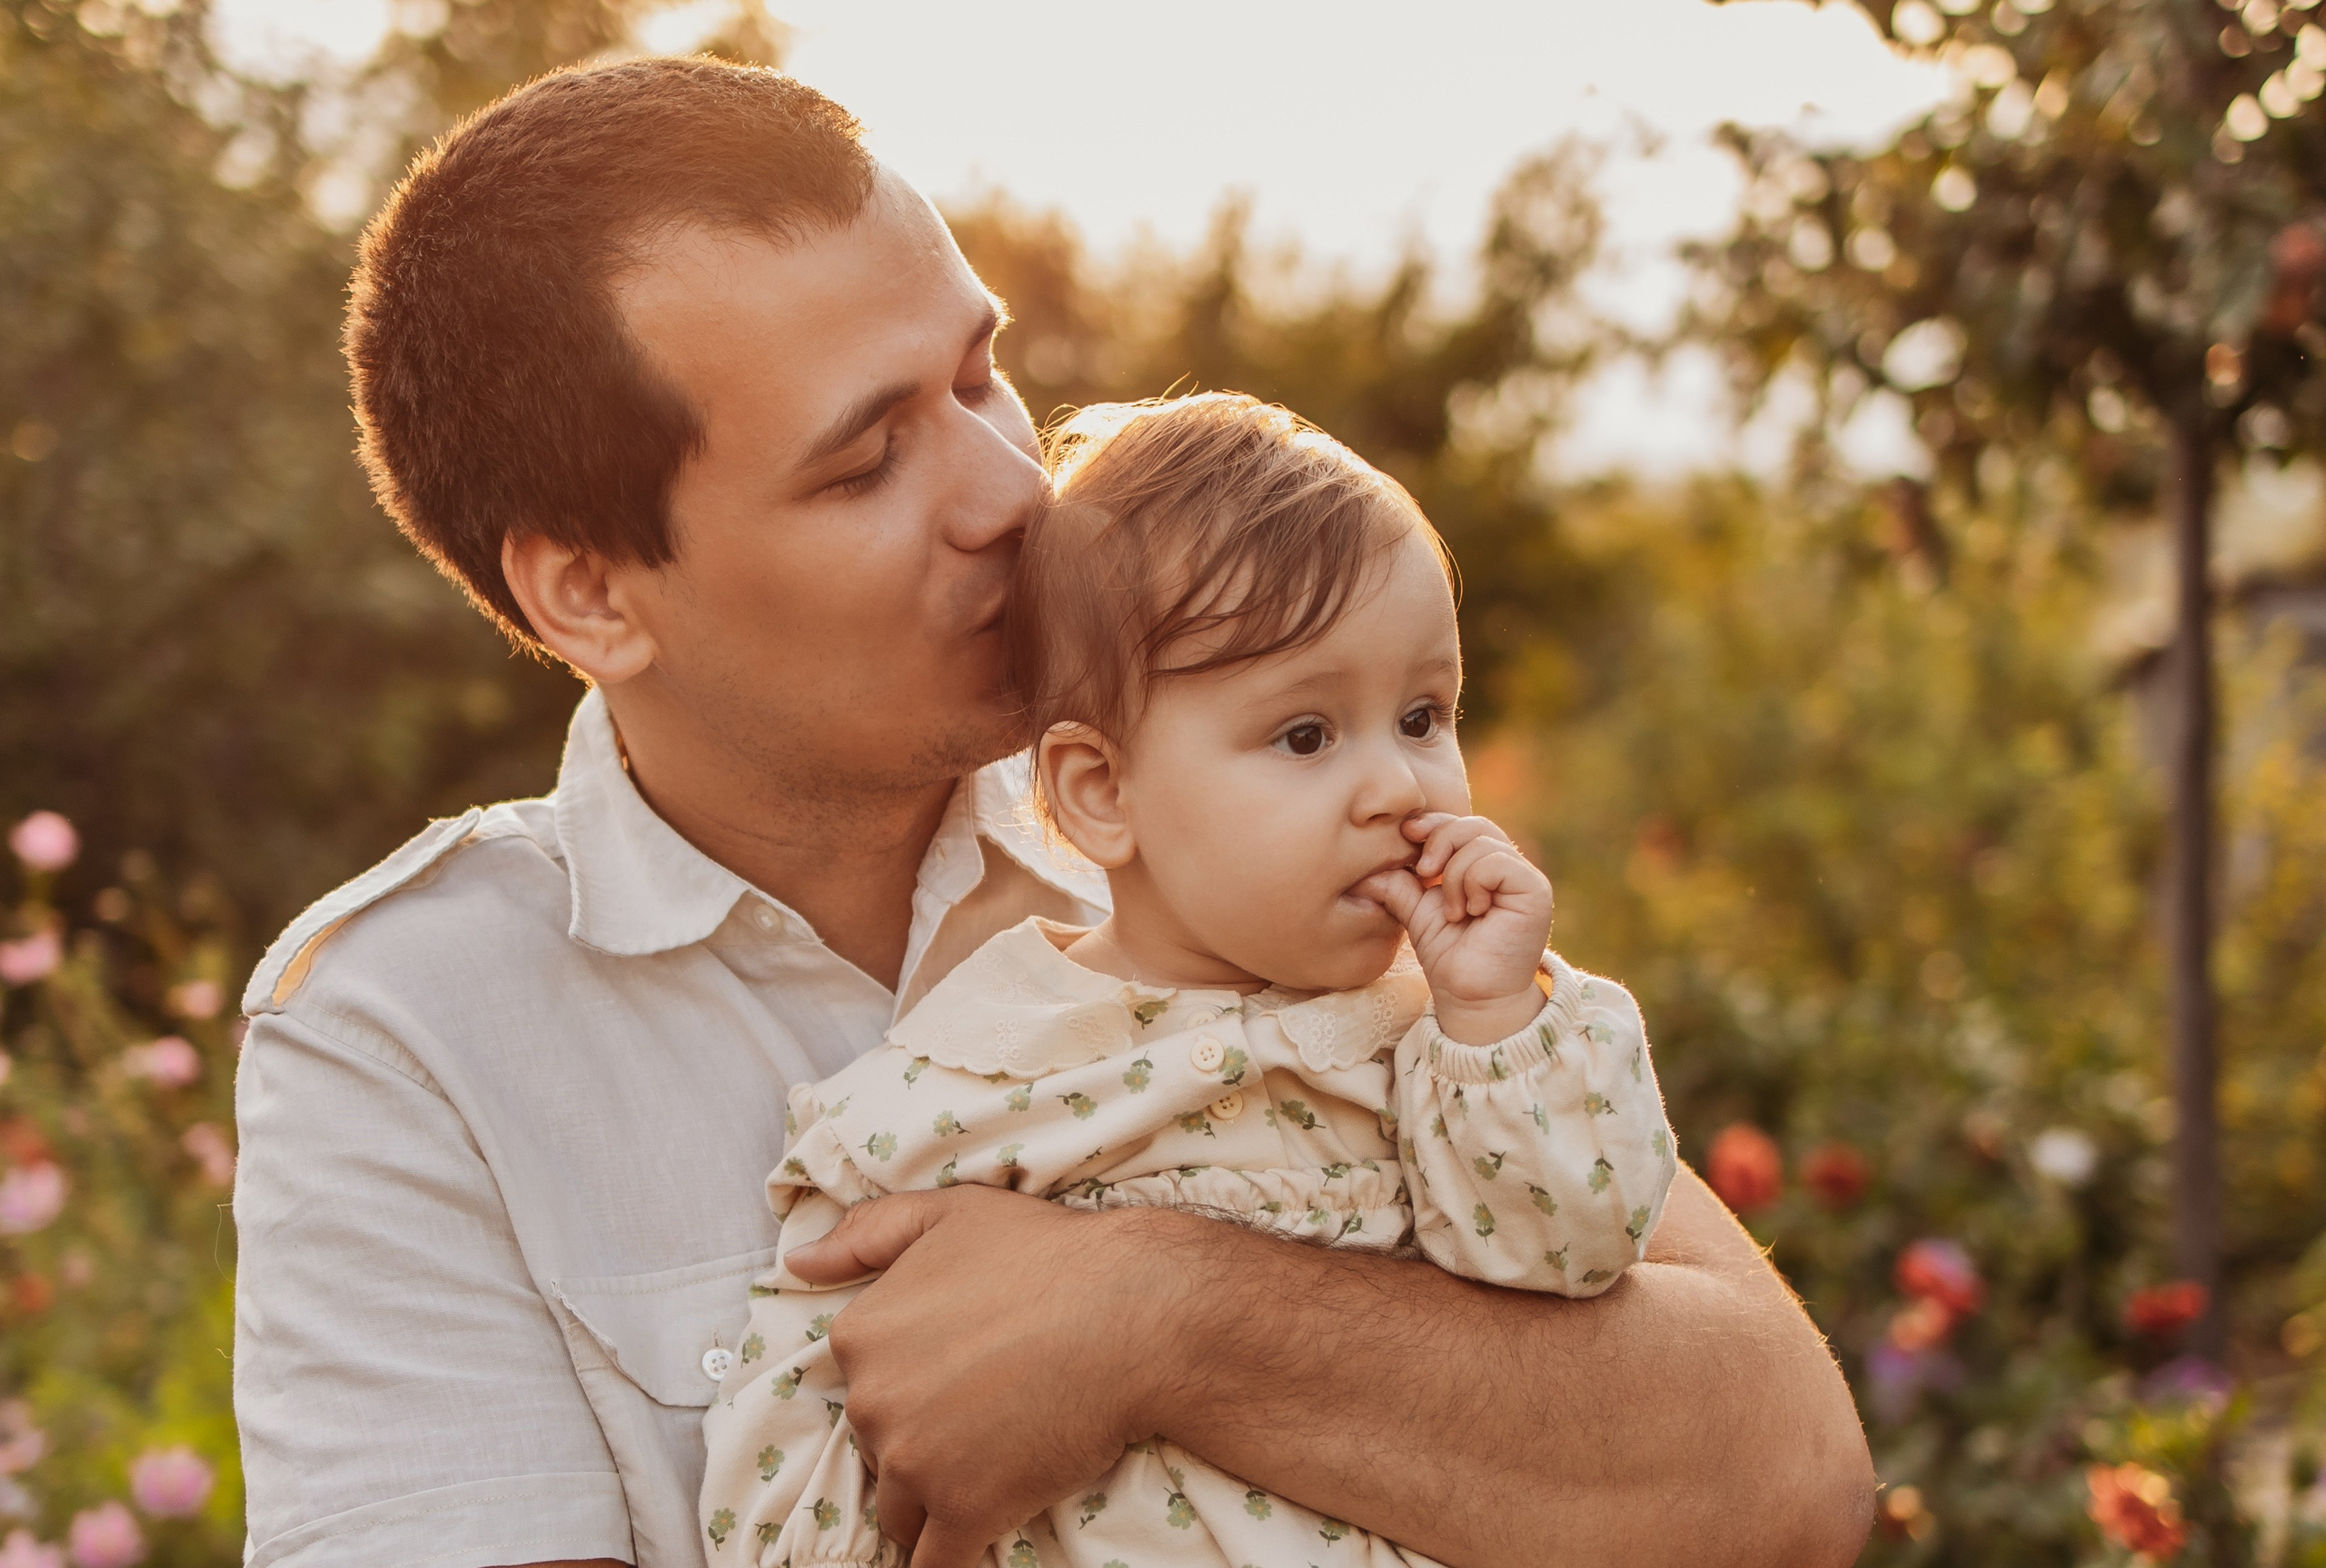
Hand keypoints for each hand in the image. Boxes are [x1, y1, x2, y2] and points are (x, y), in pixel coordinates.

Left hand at [783, 1186, 1195, 1567]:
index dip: (910, 1381)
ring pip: (901, 1505)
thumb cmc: (1048, 1254)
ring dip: (934, 1497)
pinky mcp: (964, 1512)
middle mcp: (872, 1402)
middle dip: (922, 1438)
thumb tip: (799, 1260)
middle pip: (879, 1445)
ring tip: (989, 1469)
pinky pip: (931, 1563)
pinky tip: (968, 1546)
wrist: (1132, 1312)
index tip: (955, 1376)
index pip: (864, 1380)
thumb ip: (868, 1234)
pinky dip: (944, 1560)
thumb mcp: (950, 1214)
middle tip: (986, 1415)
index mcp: (861, 1333)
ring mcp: (913, 1463)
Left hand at [1356, 812, 1551, 1043]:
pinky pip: (1497, 861)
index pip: (1461, 824)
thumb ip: (1401, 885)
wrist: (1470, 998)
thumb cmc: (1450, 958)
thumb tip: (1368, 868)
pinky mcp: (1534, 891)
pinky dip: (1474, 882)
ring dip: (1455, 875)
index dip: (1433, 824)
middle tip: (1424, 873)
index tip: (1406, 834)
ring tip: (1454, 911)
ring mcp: (1524, 878)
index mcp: (1484, 867)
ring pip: (1481, 842)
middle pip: (1472, 824)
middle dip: (1439, 841)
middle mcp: (1508, 868)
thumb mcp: (1418, 914)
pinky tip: (1472, 911)